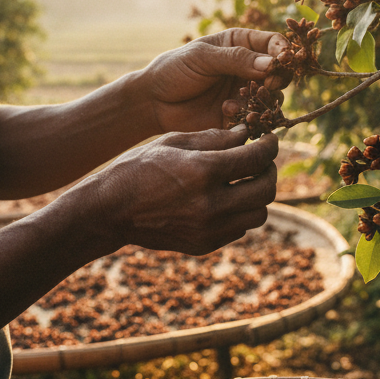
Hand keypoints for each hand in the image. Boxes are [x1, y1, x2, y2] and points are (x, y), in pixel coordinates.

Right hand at [84, 126, 278, 255]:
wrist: (109, 212)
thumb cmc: (139, 169)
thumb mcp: (173, 142)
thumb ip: (215, 138)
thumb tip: (248, 133)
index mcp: (202, 172)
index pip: (257, 159)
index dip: (270, 146)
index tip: (270, 140)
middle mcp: (210, 204)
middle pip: (266, 190)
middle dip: (269, 171)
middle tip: (262, 161)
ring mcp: (209, 229)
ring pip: (259, 214)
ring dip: (258, 196)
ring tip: (245, 181)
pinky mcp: (205, 245)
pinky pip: (240, 229)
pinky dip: (241, 213)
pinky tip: (226, 199)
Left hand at [143, 28, 288, 133]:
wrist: (153, 103)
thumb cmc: (174, 70)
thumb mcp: (203, 57)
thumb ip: (237, 59)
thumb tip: (272, 64)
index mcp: (240, 44)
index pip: (273, 43)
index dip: (282, 51)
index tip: (281, 62)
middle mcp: (248, 67)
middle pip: (280, 71)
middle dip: (279, 78)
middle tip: (269, 84)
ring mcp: (245, 92)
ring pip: (273, 96)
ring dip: (262, 99)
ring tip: (237, 100)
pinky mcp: (240, 115)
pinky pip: (258, 117)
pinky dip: (249, 116)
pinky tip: (227, 112)